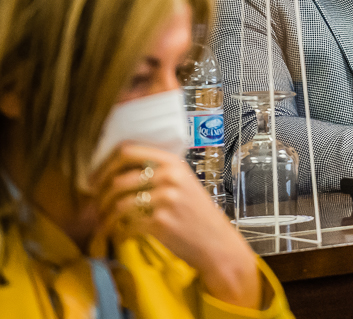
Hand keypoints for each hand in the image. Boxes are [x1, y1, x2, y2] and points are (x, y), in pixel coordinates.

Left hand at [92, 144, 262, 309]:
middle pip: (118, 178)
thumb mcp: (182, 183)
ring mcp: (166, 199)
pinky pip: (126, 225)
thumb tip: (112, 176)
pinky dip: (117, 232)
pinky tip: (119, 234)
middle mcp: (170, 176)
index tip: (94, 179)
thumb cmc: (196, 213)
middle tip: (95, 205)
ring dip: (104, 216)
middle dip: (100, 194)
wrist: (215, 242)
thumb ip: (156, 173)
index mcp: (173, 162)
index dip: (104, 165)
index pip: (128, 151)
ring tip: (104, 223)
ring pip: (118, 203)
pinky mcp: (160, 222)